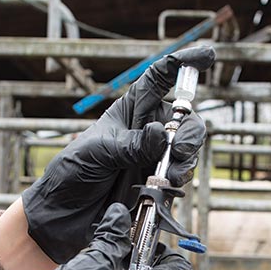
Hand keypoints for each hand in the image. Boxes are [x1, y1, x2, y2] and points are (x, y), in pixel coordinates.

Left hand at [22, 46, 215, 262]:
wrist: (63, 214)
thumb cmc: (72, 174)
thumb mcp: (98, 152)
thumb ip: (132, 144)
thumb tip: (162, 134)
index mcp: (129, 111)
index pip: (159, 78)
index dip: (182, 64)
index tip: (207, 55)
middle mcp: (146, 131)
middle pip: (183, 119)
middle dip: (189, 132)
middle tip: (178, 151)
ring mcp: (153, 158)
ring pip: (186, 149)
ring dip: (186, 160)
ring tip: (171, 174)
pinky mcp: (156, 184)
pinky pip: (180, 176)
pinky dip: (180, 179)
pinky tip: (168, 186)